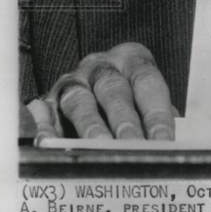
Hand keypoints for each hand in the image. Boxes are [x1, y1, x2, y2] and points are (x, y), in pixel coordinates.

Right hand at [27, 43, 175, 142]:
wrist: (90, 84)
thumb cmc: (130, 98)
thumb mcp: (147, 100)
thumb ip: (155, 121)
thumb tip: (165, 148)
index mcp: (132, 61)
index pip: (147, 82)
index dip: (156, 113)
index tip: (163, 141)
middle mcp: (101, 67)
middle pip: (114, 90)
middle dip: (125, 122)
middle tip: (134, 148)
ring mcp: (73, 81)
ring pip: (80, 101)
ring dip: (91, 128)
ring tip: (101, 149)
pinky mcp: (48, 100)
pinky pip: (45, 113)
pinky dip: (47, 128)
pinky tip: (51, 144)